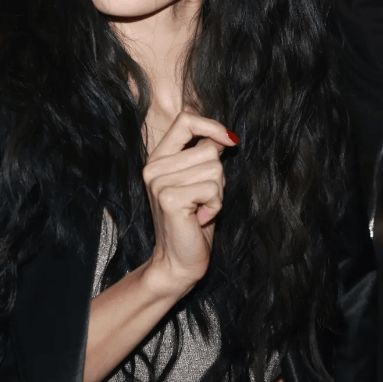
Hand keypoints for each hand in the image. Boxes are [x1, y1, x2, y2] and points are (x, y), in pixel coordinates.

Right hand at [142, 112, 236, 300]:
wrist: (179, 261)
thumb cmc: (193, 221)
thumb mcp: (198, 181)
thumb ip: (204, 156)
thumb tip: (225, 137)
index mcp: (158, 158)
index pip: (185, 120)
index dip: (211, 126)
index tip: (228, 141)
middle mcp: (153, 168)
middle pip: (208, 150)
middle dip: (218, 176)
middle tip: (204, 198)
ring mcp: (159, 182)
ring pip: (214, 169)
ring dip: (218, 193)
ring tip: (201, 209)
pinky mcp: (169, 198)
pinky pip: (212, 189)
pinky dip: (215, 205)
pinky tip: (200, 218)